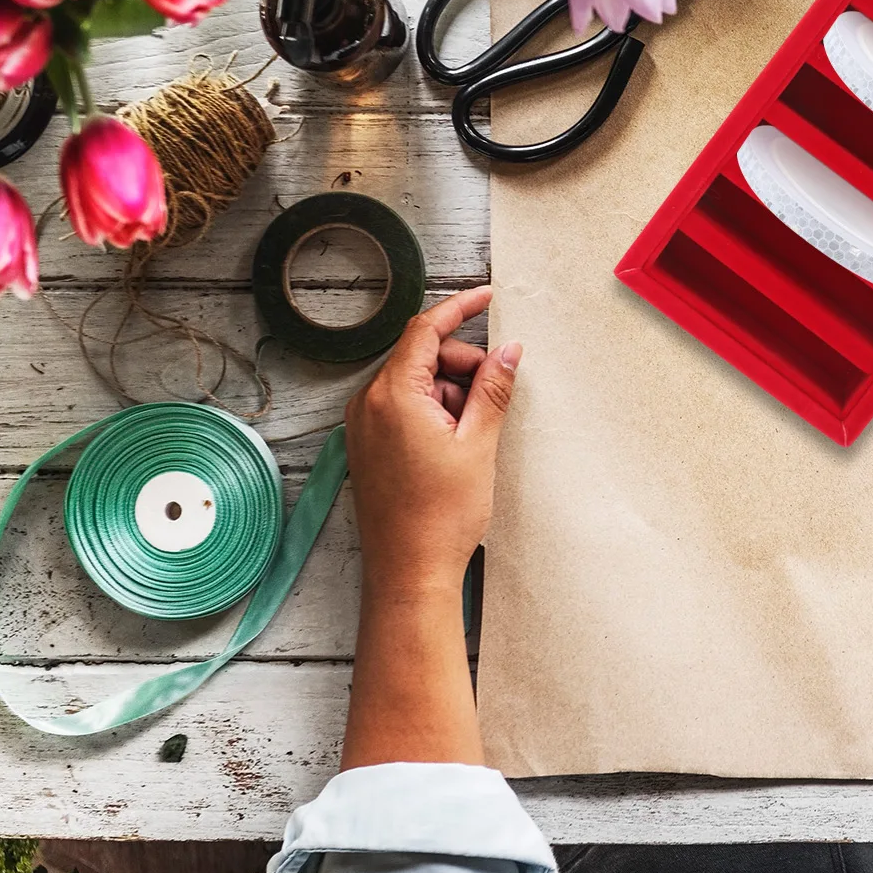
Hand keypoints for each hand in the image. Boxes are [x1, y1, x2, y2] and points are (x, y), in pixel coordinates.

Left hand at [344, 284, 521, 601]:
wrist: (409, 574)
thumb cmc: (440, 517)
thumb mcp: (479, 444)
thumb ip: (493, 388)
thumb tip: (508, 350)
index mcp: (393, 395)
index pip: (425, 329)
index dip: (460, 308)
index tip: (487, 297)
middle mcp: (369, 404)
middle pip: (422, 356)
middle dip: (463, 366)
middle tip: (495, 396)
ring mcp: (363, 426)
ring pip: (416, 384)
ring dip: (450, 394)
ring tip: (473, 437)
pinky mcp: (367, 446)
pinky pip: (403, 409)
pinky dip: (433, 413)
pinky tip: (455, 444)